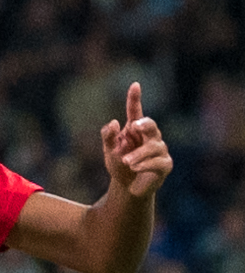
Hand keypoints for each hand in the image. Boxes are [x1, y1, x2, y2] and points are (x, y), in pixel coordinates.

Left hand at [101, 83, 172, 199]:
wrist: (128, 187)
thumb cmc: (119, 165)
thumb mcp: (109, 151)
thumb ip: (108, 137)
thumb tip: (114, 122)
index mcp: (135, 129)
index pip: (136, 111)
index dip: (135, 98)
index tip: (134, 85)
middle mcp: (150, 136)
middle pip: (151, 125)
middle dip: (145, 124)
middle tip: (134, 126)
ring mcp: (160, 150)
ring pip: (154, 146)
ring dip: (139, 154)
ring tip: (126, 162)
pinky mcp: (165, 164)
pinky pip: (159, 162)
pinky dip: (146, 164)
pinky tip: (135, 167)